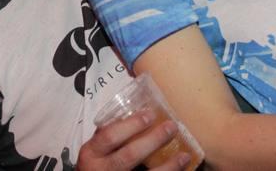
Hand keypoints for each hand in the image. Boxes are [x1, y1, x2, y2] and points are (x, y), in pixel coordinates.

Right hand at [77, 110, 191, 170]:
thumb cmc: (95, 164)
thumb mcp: (95, 148)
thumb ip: (108, 134)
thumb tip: (135, 110)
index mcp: (91, 153)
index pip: (110, 136)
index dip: (131, 125)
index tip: (150, 114)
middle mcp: (101, 169)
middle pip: (129, 156)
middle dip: (153, 141)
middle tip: (171, 127)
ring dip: (168, 166)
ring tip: (184, 156)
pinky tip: (180, 170)